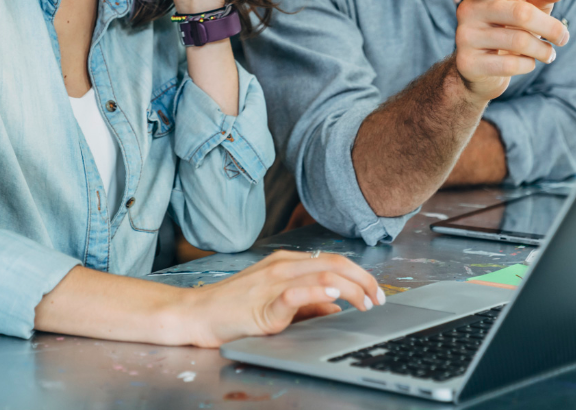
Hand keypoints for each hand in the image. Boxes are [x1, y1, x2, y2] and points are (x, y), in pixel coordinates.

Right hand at [172, 250, 382, 347]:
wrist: (196, 314)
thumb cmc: (233, 309)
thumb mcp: (276, 303)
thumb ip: (307, 305)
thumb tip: (336, 308)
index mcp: (286, 263)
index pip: (333, 260)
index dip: (360, 274)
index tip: (375, 292)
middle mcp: (282, 267)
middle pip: (334, 264)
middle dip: (363, 281)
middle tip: (379, 299)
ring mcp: (271, 283)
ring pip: (322, 275)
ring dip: (351, 289)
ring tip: (364, 304)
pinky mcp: (262, 305)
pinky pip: (293, 294)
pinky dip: (317, 294)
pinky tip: (333, 299)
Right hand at [453, 0, 570, 103]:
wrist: (481, 68)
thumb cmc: (509, 29)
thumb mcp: (529, 8)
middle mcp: (469, 9)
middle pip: (521, 14)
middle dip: (550, 28)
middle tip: (564, 38)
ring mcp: (465, 36)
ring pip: (519, 41)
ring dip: (543, 50)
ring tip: (549, 54)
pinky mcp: (466, 62)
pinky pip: (509, 64)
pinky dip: (528, 65)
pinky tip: (528, 63)